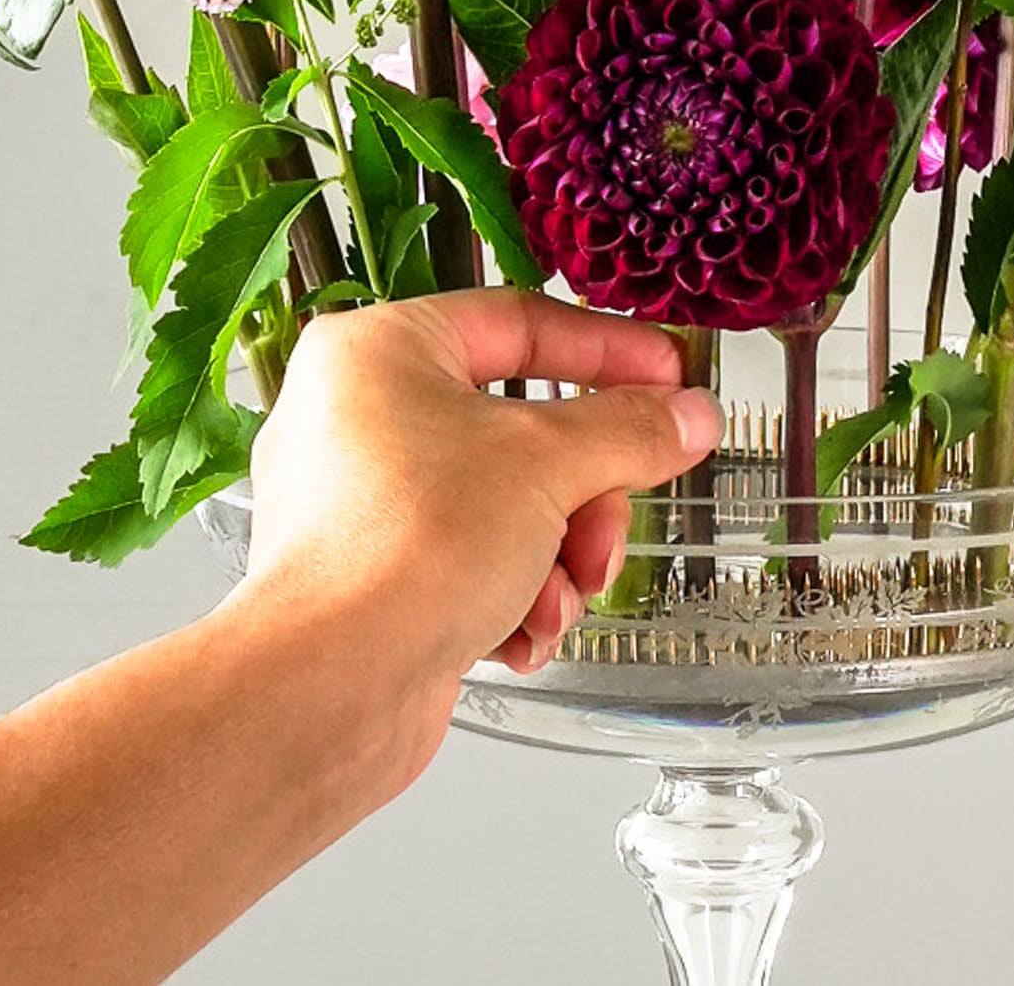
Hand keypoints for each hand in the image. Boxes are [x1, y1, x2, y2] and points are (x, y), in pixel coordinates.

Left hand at [242, 290, 724, 684]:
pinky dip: (515, 596)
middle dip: (586, 492)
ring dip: (558, 556)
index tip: (668, 375)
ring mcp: (366, 503)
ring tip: (556, 593)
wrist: (328, 690)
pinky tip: (519, 630)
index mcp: (381, 353)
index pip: (520, 322)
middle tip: (611, 522)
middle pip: (525, 429)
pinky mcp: (377, 578)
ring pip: (510, 504)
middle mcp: (361, 418)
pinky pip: (476, 562)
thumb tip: (684, 414)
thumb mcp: (548, 464)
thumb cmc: (400, 550)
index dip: (608, 349)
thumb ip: (630, 429)